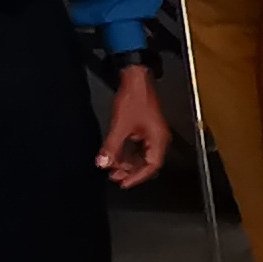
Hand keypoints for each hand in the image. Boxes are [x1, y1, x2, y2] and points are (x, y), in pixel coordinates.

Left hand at [95, 63, 168, 187]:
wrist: (136, 78)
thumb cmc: (135, 97)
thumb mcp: (120, 125)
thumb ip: (111, 146)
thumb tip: (104, 162)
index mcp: (158, 139)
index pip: (151, 166)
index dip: (137, 177)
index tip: (124, 183)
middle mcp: (158, 137)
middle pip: (146, 163)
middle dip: (130, 170)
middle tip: (115, 176)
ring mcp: (151, 132)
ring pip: (141, 154)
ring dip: (127, 161)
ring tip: (112, 166)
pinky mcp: (145, 127)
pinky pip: (137, 146)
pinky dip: (126, 151)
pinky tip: (116, 153)